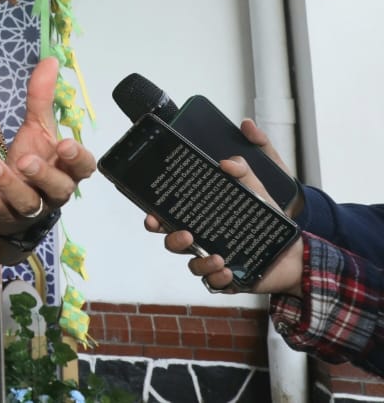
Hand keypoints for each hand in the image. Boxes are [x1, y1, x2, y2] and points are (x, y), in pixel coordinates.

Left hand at [0, 56, 95, 234]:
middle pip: (58, 187)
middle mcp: (54, 191)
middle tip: (25, 159)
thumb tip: (49, 59)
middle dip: (43, 174)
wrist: (12, 199)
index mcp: (68, 168)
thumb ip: (42, 98)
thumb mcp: (38, 128)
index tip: (64, 143)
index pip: (84, 167)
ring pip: (26, 200)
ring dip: (8, 182)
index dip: (78, 158)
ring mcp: (31, 207)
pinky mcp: (6, 216)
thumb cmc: (33, 158)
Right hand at [147, 155, 303, 295]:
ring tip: (217, 257)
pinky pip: (214, 284)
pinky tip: (227, 272)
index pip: (170, 218)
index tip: (152, 216)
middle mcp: (201, 241)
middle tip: (186, 235)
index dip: (155, 219)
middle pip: (173, 242)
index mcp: (201, 220)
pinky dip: (218, 279)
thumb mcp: (257, 193)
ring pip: (193, 265)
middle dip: (172, 240)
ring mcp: (212, 261)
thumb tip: (228, 163)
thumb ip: (244, 174)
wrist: (294, 252)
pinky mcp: (227, 279)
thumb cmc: (267, 221)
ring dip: (201, 263)